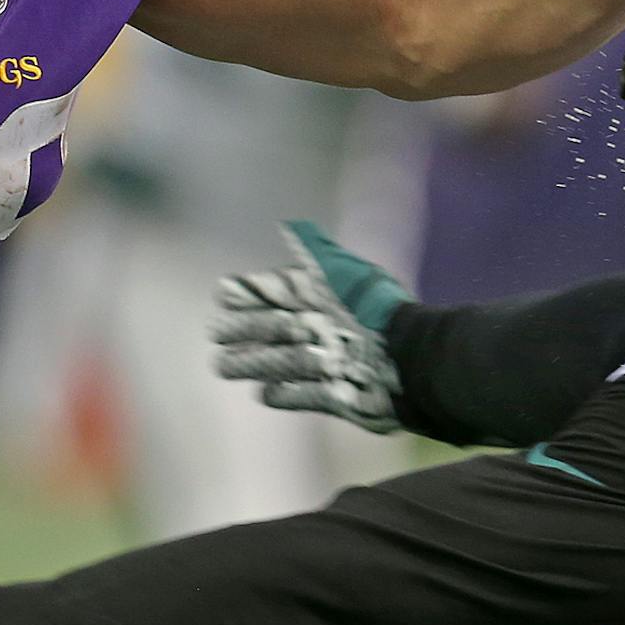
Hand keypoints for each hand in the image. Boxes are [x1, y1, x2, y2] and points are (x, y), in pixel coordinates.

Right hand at [210, 221, 412, 433]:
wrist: (408, 355)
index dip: (244, 294)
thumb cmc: (374, 308)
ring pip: (275, 363)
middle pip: (265, 329)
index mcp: (315, 297)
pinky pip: (300, 397)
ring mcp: (321, 362)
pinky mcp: (332, 395)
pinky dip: (284, 394)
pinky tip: (266, 392)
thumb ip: (313, 251)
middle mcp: (315, 328)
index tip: (224, 297)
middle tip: (216, 333)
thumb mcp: (343, 271)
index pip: (269, 293)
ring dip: (254, 362)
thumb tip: (287, 227)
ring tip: (224, 366)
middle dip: (242, 329)